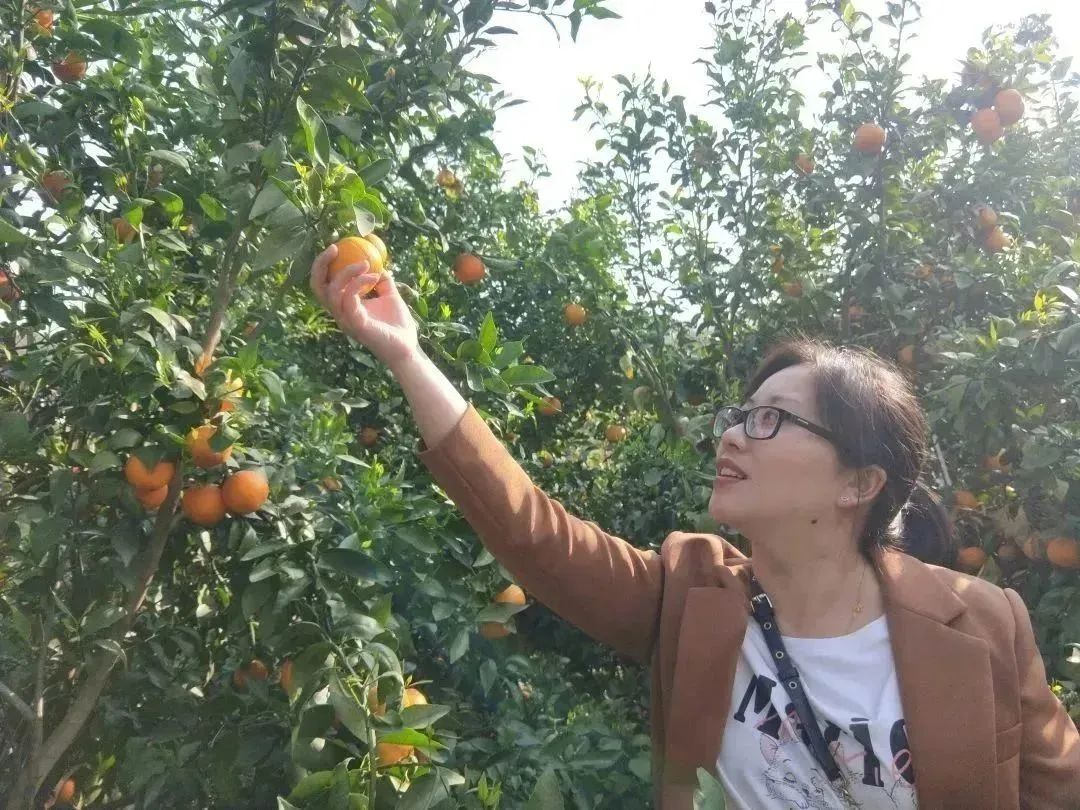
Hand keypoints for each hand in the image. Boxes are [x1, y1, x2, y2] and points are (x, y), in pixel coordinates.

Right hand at [310, 244, 420, 370]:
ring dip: (347, 273)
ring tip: (366, 265)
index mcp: (344, 307)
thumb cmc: (398, 325)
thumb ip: (383, 282)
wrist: (408, 347)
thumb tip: (381, 265)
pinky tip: (374, 277)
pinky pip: (349, 300)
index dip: (323, 266)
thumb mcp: (390, 296)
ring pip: (332, 292)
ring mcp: (346, 320)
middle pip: (317, 288)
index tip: (336, 248)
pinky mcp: (356, 325)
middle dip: (321, 265)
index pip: (323, 285)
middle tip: (335, 248)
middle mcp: (340, 314)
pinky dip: (358, 284)